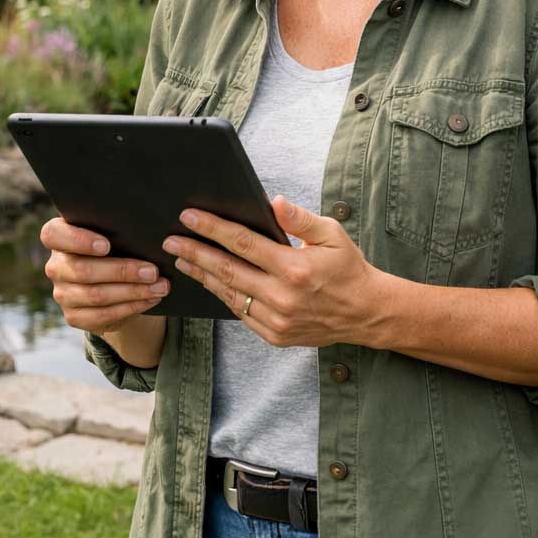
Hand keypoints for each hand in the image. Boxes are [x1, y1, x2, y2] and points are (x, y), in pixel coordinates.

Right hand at [39, 216, 170, 334]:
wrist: (115, 281)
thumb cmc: (117, 247)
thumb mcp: (115, 234)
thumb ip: (119, 228)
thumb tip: (147, 230)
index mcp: (59, 238)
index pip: (53, 235)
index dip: (78, 240)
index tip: (106, 246)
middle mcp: (56, 266)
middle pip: (83, 270)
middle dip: (122, 271)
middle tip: (152, 271)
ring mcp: (62, 294)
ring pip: (96, 295)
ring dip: (133, 292)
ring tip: (159, 287)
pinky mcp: (74, 316)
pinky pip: (102, 315)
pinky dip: (131, 307)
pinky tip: (150, 300)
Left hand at [165, 197, 394, 347]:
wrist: (365, 312)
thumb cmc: (348, 268)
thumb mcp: (332, 234)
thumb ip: (300, 219)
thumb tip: (273, 202)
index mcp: (294, 268)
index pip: (242, 243)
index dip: (212, 229)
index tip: (189, 216)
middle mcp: (282, 296)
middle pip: (226, 270)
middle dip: (194, 253)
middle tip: (171, 241)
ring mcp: (276, 319)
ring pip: (228, 295)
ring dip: (202, 276)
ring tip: (182, 261)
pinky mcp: (274, 335)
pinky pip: (239, 314)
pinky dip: (222, 297)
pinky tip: (210, 283)